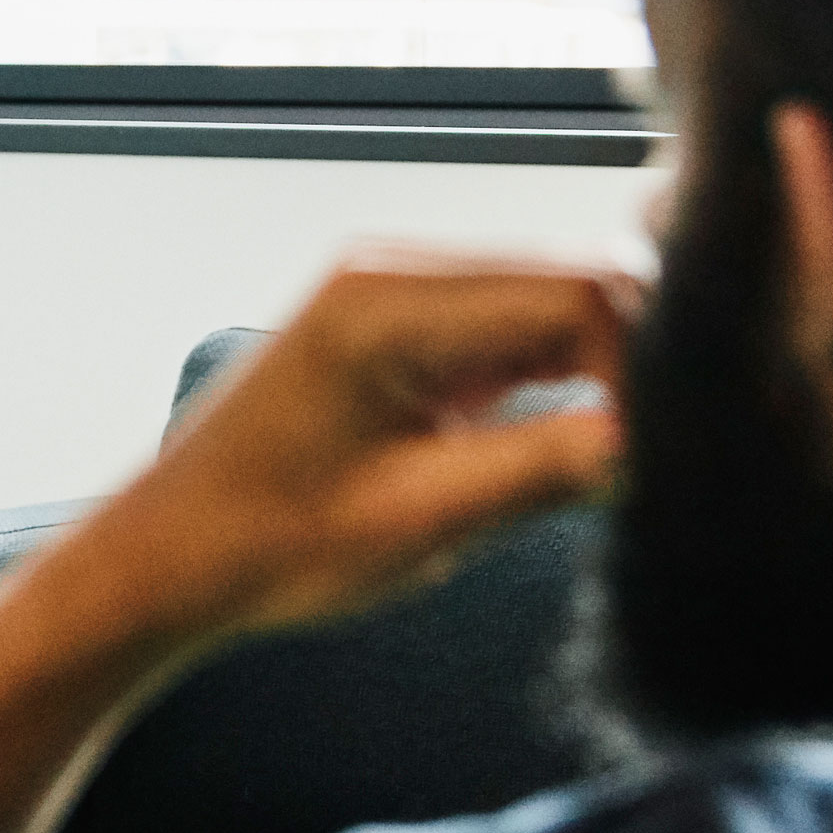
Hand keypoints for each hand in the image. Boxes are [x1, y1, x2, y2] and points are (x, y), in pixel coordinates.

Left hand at [58, 253, 641, 654]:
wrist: (167, 558)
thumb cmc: (269, 545)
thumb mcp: (423, 520)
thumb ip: (543, 471)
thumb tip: (654, 443)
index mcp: (387, 302)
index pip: (571, 293)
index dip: (639, 368)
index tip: (663, 451)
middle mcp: (391, 274)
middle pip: (566, 287)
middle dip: (627, 365)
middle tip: (665, 456)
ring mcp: (393, 297)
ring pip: (545, 310)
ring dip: (594, 376)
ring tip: (627, 459)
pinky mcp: (399, 333)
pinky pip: (506, 335)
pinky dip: (550, 383)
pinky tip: (575, 447)